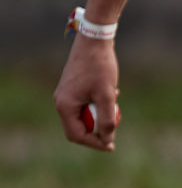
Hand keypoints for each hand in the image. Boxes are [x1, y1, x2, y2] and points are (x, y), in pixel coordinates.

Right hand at [53, 33, 120, 151]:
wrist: (94, 42)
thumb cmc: (100, 67)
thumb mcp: (107, 95)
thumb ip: (107, 118)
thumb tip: (107, 140)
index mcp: (65, 106)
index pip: (76, 135)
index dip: (94, 143)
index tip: (111, 146)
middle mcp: (61, 102)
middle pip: (77, 128)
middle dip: (96, 133)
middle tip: (114, 131)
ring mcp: (65, 95)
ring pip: (82, 117)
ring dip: (98, 118)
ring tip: (115, 108)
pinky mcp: (72, 89)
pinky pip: (83, 106)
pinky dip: (97, 106)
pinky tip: (112, 95)